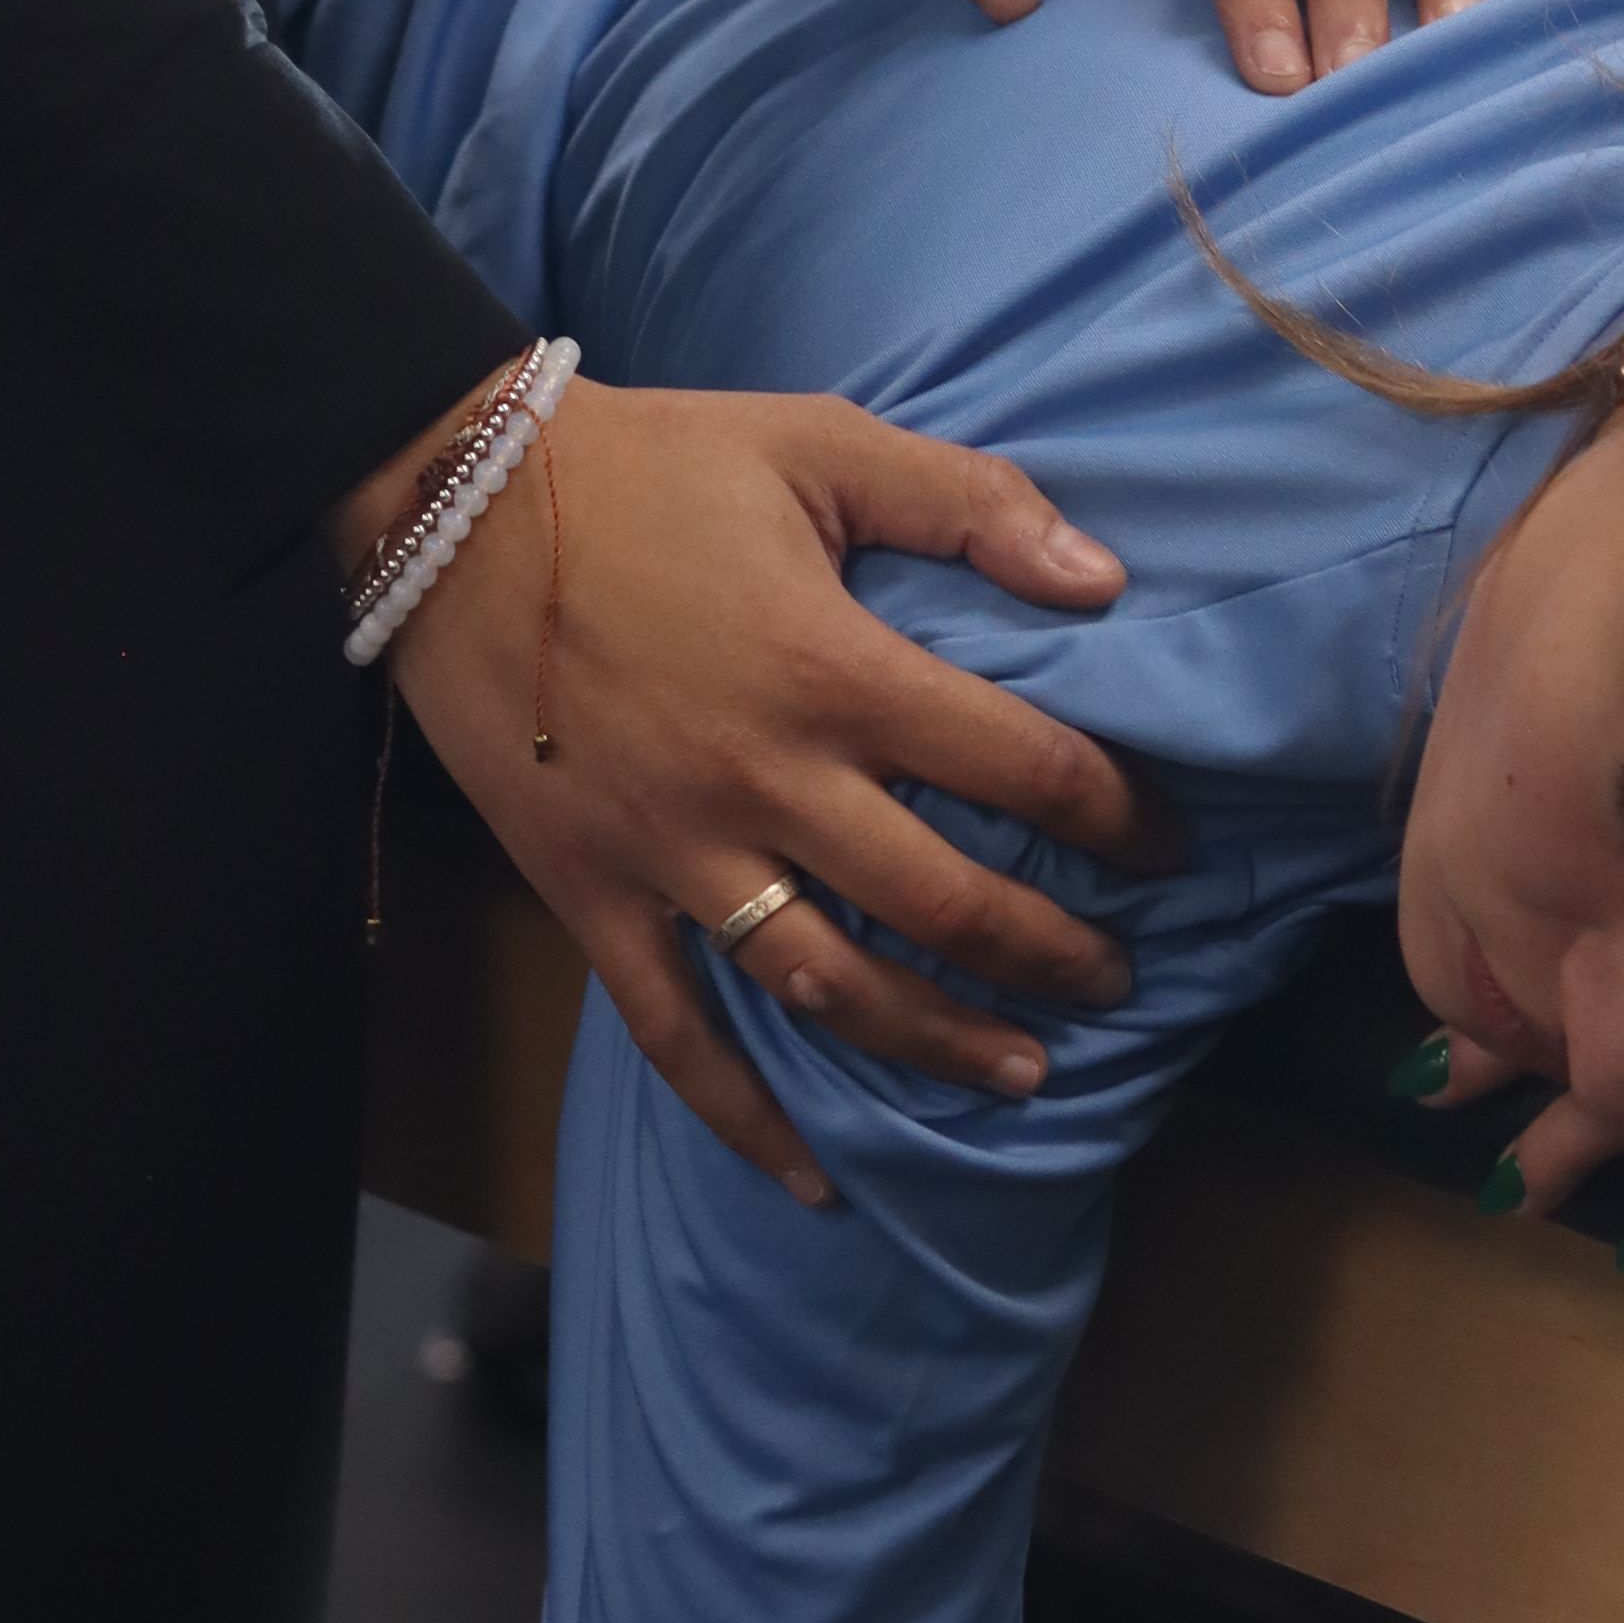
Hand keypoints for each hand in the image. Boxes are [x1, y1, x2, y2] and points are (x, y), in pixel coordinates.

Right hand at [370, 375, 1169, 1203]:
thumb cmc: (649, 466)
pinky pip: (675, 1034)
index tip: (1168, 848)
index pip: (1020, 771)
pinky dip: (745, 1119)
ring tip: (1023, 1075)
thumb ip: (966, 502)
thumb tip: (1104, 580)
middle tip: (1116, 981)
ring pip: (830, 989)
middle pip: (944, 906)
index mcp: (832, 668)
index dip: (1117, 817)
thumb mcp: (817, 443)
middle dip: (1051, 956)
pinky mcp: (594, 893)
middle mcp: (765, 782)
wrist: (454, 498)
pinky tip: (815, 1179)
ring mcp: (675, 852)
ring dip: (937, 1045)